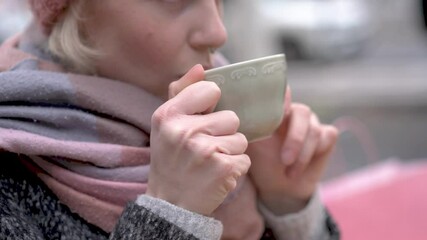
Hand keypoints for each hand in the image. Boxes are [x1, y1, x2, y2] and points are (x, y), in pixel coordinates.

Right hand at [147, 65, 250, 215]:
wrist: (170, 204)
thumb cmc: (171, 160)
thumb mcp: (167, 125)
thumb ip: (182, 92)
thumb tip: (201, 66)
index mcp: (168, 115)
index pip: (210, 90)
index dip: (212, 104)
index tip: (203, 119)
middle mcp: (185, 130)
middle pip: (231, 117)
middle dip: (223, 133)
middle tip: (204, 149)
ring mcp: (205, 150)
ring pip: (240, 139)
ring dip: (230, 152)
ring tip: (210, 163)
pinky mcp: (223, 168)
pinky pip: (245, 159)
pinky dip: (235, 169)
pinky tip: (216, 176)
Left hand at [247, 89, 337, 214]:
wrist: (279, 187)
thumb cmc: (262, 163)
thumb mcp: (252, 146)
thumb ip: (250, 128)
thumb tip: (238, 118)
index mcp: (275, 111)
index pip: (282, 94)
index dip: (284, 98)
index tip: (283, 109)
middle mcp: (295, 112)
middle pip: (302, 112)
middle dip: (295, 138)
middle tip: (285, 160)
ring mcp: (312, 122)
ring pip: (314, 130)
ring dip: (301, 156)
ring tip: (288, 173)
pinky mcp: (327, 135)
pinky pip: (327, 137)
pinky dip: (313, 155)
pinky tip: (300, 170)